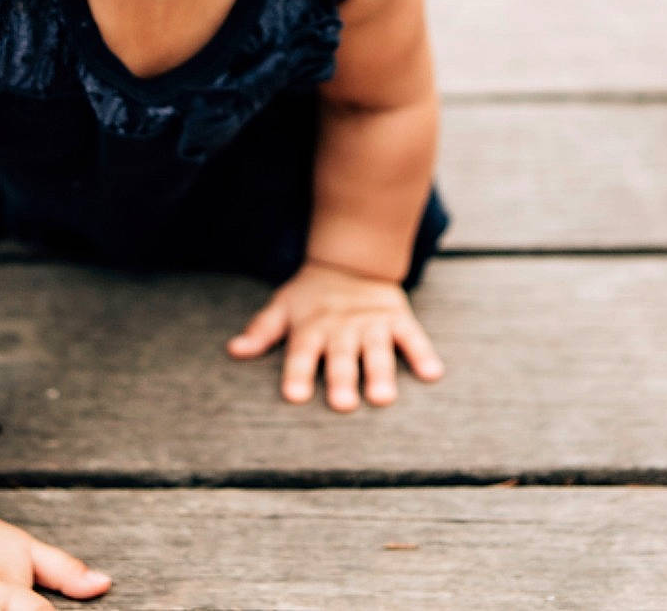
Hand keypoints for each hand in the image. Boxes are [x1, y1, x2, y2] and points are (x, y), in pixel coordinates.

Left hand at [225, 258, 444, 410]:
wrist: (352, 261)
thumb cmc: (311, 296)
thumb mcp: (282, 307)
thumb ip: (261, 331)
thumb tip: (234, 350)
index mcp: (311, 327)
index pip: (302, 353)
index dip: (298, 373)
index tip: (295, 396)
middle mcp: (341, 327)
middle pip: (341, 356)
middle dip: (342, 379)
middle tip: (343, 405)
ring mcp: (372, 324)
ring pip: (376, 351)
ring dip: (380, 374)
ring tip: (382, 398)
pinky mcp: (397, 319)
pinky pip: (413, 337)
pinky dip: (423, 354)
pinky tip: (432, 374)